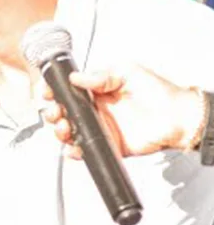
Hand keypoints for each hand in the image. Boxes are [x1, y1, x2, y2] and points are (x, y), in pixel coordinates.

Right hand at [40, 65, 205, 158]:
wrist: (177, 119)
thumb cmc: (158, 93)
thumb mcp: (129, 73)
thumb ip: (101, 75)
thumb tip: (76, 78)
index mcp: (96, 90)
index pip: (67, 90)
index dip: (53, 91)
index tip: (47, 92)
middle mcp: (94, 110)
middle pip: (62, 112)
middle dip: (52, 113)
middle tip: (56, 113)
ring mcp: (98, 128)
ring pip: (68, 132)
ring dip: (60, 131)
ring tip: (65, 129)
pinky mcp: (105, 145)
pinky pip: (83, 150)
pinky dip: (74, 152)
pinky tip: (74, 148)